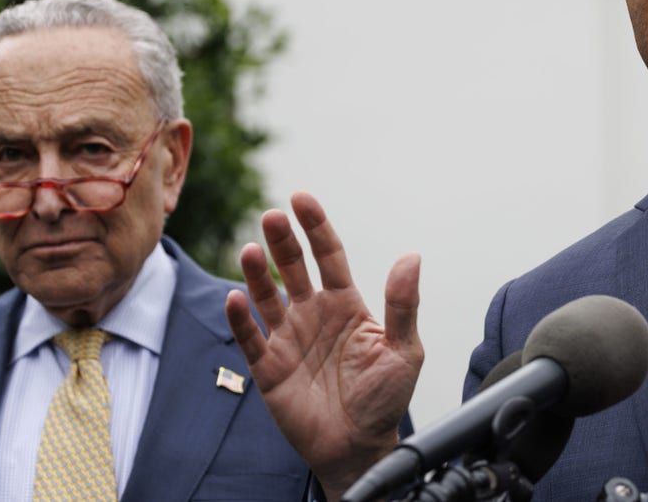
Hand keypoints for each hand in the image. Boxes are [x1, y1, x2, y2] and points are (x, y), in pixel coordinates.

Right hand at [224, 192, 423, 499]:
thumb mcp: (404, 351)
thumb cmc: (384, 400)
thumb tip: (411, 257)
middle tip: (272, 217)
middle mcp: (314, 314)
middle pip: (292, 268)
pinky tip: (235, 298)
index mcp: (346, 305)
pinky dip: (240, 318)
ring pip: (266, 297)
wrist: (359, 447)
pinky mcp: (269, 367)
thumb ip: (403, 305)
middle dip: (282, 241)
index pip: (328, 256)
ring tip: (250, 250)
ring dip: (256, 274)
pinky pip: (250, 338)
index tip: (302, 199)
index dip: (316, 227)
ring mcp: (288, 338)